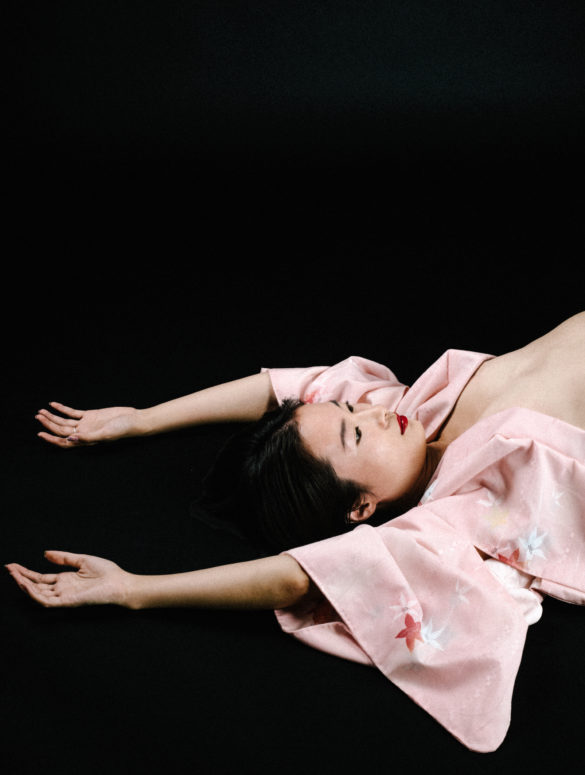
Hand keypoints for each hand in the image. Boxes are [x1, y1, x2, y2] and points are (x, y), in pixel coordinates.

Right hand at [5, 551, 131, 607]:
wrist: (119, 582)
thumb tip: (45, 553)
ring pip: (38, 594)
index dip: (26, 572)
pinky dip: (35, 594)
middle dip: (21, 578)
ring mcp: (64, 596)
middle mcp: (62, 589)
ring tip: (14, 575)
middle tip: (8, 569)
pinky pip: (47, 600)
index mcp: (65, 580)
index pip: (41, 578)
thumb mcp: (82, 560)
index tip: (13, 566)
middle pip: (36, 585)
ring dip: (25, 585)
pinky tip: (27, 585)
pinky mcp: (68, 602)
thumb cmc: (106, 572)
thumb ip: (63, 558)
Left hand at [36, 403, 140, 447]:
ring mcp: (86, 424)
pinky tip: (54, 404)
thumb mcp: (105, 434)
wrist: (134, 419)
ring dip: (53, 416)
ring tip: (42, 411)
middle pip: (61, 430)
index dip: (51, 439)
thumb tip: (70, 439)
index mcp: (86, 441)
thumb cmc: (123, 430)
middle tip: (38, 416)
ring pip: (65, 421)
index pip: (64, 442)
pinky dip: (63, 409)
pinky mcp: (90, 415)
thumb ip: (88, 437)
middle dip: (49, 424)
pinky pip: (73, 412)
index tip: (40, 434)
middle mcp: (84, 433)